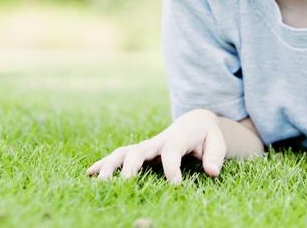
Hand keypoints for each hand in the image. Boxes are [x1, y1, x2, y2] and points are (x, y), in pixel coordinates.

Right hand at [86, 109, 225, 183]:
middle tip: (124, 184)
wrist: (194, 122)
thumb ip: (216, 156)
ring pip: (123, 153)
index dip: (172, 168)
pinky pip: (118, 157)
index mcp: (177, 138)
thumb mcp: (217, 141)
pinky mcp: (139, 152)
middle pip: (139, 150)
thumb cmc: (207, 135)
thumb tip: (212, 172)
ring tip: (100, 182)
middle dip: (130, 166)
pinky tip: (89, 175)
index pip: (171, 152)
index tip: (175, 184)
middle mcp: (157, 141)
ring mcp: (146, 147)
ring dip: (110, 166)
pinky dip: (103, 164)